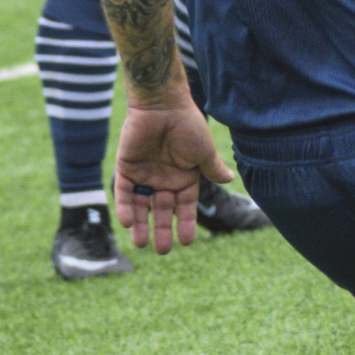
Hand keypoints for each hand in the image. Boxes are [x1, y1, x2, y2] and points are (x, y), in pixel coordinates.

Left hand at [113, 96, 233, 251]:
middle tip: (162, 250)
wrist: (162, 104)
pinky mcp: (126, 168)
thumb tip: (230, 179)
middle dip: (162, 230)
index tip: (186, 242)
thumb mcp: (204, 151)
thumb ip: (212, 169)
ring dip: (140, 225)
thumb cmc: (187, 125)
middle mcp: (164, 179)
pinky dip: (125, 207)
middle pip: (162, 210)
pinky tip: (127, 222)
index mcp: (184, 177)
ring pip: (141, 206)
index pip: (184, 206)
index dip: (185, 223)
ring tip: (141, 244)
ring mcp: (144, 174)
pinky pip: (124, 192)